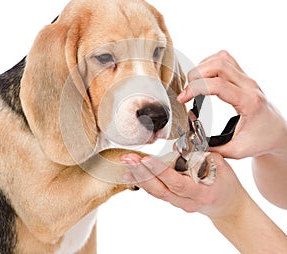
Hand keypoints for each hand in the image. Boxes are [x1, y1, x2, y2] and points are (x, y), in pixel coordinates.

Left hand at [121, 152, 247, 218]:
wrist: (227, 206)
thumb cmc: (226, 184)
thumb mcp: (221, 166)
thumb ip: (200, 156)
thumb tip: (177, 148)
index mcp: (201, 193)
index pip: (178, 183)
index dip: (161, 171)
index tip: (147, 159)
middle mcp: (187, 201)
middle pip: (161, 190)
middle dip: (142, 173)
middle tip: (129, 158)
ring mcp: (179, 203)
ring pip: (156, 192)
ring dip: (139, 177)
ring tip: (126, 163)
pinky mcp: (173, 200)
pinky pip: (156, 192)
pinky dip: (143, 182)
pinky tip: (131, 173)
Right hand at [177, 50, 286, 158]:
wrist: (277, 133)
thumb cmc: (261, 140)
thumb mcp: (236, 150)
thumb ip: (212, 148)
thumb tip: (190, 146)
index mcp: (248, 102)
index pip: (218, 85)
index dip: (195, 88)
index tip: (182, 99)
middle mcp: (249, 86)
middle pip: (218, 65)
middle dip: (196, 75)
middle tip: (187, 92)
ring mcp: (247, 78)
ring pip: (221, 58)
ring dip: (202, 68)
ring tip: (194, 85)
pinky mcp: (243, 76)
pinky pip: (225, 59)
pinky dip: (209, 64)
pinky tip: (204, 78)